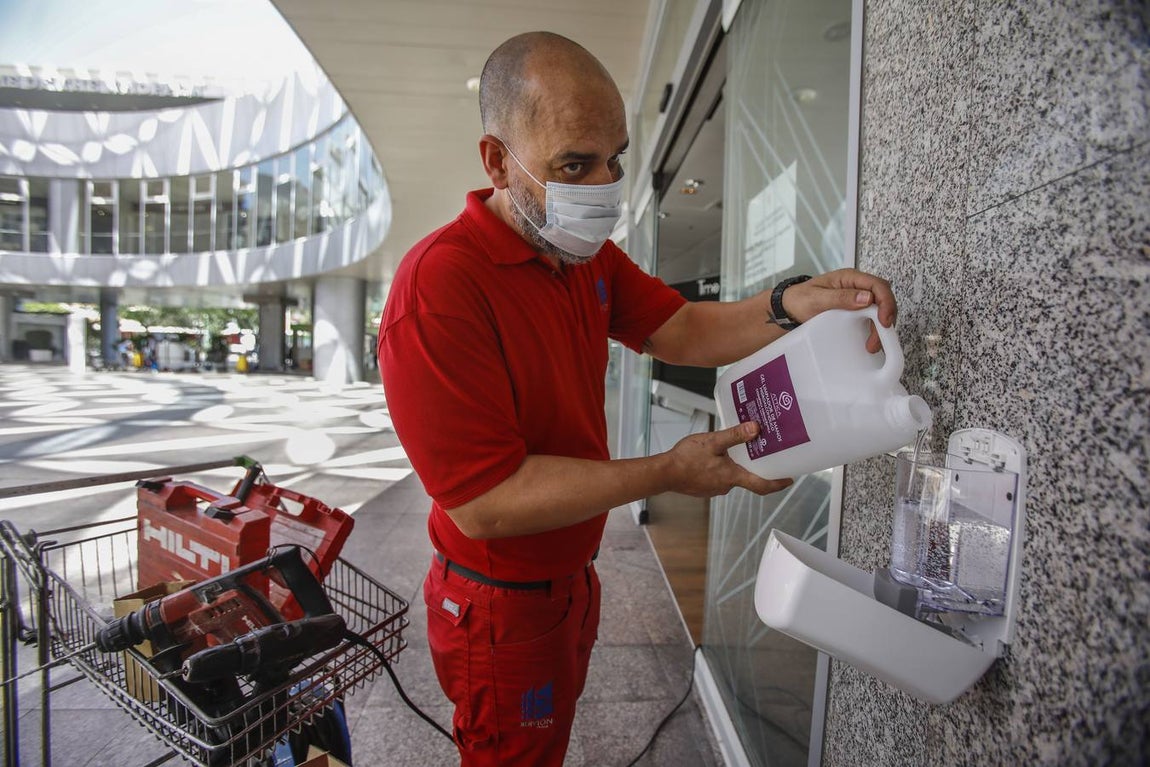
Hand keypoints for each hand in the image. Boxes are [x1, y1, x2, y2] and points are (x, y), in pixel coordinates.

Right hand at [663, 422, 792, 496]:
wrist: (664, 474)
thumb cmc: (685, 459)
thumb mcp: (712, 441)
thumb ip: (734, 435)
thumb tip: (755, 429)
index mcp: (732, 476)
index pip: (762, 485)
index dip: (778, 483)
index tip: (789, 479)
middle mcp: (726, 486)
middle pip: (748, 479)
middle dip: (755, 468)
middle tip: (762, 454)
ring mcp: (714, 488)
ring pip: (732, 477)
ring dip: (737, 466)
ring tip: (736, 451)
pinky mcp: (704, 487)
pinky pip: (719, 478)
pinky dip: (723, 469)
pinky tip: (716, 458)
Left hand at [781, 268, 895, 352]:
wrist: (788, 309)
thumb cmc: (799, 299)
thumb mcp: (818, 298)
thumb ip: (841, 297)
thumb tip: (867, 298)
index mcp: (850, 278)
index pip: (878, 285)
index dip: (886, 301)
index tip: (884, 320)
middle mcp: (856, 287)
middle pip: (883, 299)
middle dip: (886, 318)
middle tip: (879, 337)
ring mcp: (856, 299)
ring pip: (879, 311)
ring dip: (880, 328)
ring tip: (872, 345)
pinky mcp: (854, 312)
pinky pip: (870, 319)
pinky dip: (873, 330)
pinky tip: (870, 341)